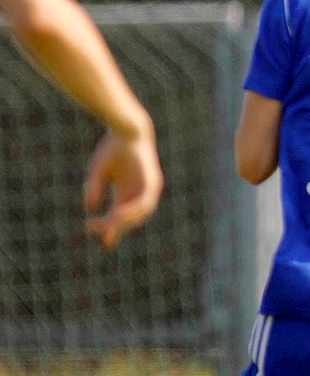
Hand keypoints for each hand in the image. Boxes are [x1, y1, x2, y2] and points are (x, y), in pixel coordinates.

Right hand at [84, 125, 162, 248]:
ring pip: (140, 213)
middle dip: (116, 228)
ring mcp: (147, 188)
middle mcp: (138, 193)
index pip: (121, 217)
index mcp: (126, 192)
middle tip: (101, 235)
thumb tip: (90, 208)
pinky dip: (134, 209)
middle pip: (130, 218)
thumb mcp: (98, 172)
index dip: (113, 231)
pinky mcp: (153, 182)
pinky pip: (146, 201)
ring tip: (110, 226)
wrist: (127, 131)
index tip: (105, 244)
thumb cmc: (112, 149)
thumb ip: (94, 189)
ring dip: (125, 221)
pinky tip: (119, 214)